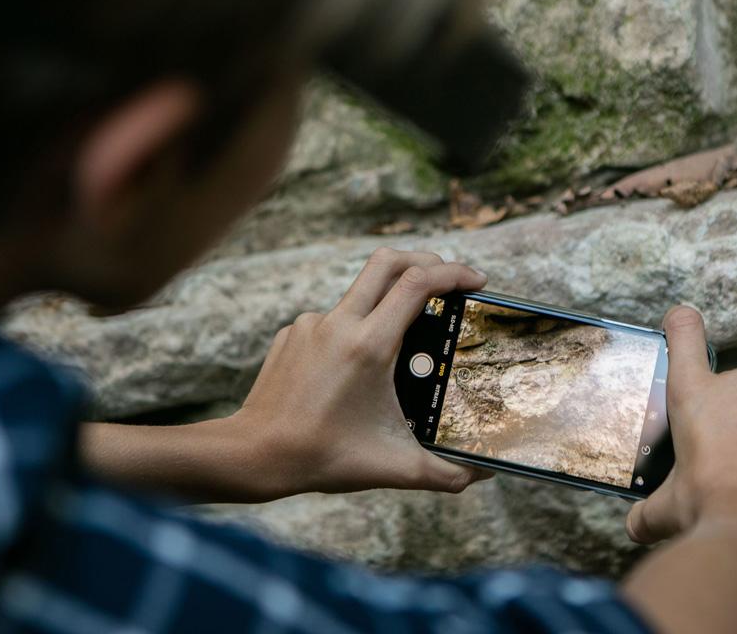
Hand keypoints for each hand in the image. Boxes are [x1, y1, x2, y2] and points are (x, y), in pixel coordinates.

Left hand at [230, 248, 491, 498]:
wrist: (253, 454)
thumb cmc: (322, 458)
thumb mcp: (393, 467)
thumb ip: (445, 473)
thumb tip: (483, 475)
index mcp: (369, 345)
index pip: (418, 284)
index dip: (453, 274)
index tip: (476, 281)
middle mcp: (339, 323)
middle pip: (389, 262)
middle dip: (425, 260)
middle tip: (448, 279)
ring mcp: (311, 324)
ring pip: (361, 294)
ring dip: (388, 304)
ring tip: (402, 345)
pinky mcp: (293, 333)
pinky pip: (334, 319)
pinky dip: (355, 331)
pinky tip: (355, 370)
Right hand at [626, 307, 736, 554]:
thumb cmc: (703, 511)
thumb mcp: (661, 510)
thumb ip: (647, 510)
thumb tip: (638, 526)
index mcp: (693, 394)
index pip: (685, 334)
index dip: (682, 324)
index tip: (681, 321)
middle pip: (731, 395)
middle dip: (729, 424)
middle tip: (725, 465)